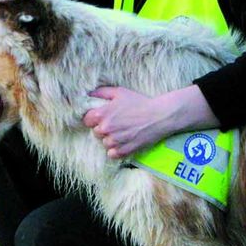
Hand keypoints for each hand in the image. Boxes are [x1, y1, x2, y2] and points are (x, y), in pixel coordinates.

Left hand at [82, 85, 219, 159]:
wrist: (159, 116)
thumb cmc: (139, 102)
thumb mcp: (120, 92)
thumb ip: (101, 92)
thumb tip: (88, 94)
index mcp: (102, 114)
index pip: (87, 120)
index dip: (93, 118)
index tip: (101, 117)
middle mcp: (106, 128)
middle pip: (96, 132)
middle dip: (103, 129)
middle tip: (115, 124)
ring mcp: (115, 141)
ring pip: (104, 143)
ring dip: (110, 139)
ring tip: (121, 133)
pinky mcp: (124, 150)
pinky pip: (112, 154)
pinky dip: (116, 150)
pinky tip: (123, 142)